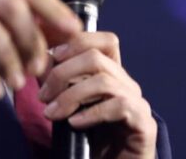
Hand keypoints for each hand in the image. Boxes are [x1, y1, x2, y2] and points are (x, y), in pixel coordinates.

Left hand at [39, 32, 157, 158]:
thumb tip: (41, 62)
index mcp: (113, 77)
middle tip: (43, 96)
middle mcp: (127, 85)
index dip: (77, 41)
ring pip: (104, 81)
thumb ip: (59, 87)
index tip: (51, 57)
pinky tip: (75, 124)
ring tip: (52, 113)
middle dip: (63, 73)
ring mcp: (138, 103)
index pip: (105, 41)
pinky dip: (92, 113)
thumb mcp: (69, 110)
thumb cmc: (90, 144)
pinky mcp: (144, 124)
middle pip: (97, 57)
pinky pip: (119, 106)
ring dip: (71, 95)